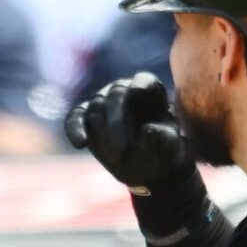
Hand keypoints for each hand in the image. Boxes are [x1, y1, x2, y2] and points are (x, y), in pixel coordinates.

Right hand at [64, 72, 192, 195]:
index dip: (140, 85)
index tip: (137, 92)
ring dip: (104, 135)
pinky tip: (81, 144)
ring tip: (118, 160)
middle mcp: (123, 89)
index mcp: (150, 89)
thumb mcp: (171, 148)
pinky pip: (75, 118)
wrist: (147, 166)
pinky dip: (75, 129)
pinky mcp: (84, 116)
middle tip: (124, 150)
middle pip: (116, 96)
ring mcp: (101, 100)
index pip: (144, 81)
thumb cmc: (163, 151)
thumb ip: (162, 138)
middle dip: (118, 122)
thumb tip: (146, 130)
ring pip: (96, 109)